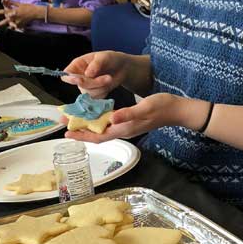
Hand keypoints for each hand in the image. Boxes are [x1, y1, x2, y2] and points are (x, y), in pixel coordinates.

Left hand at [0, 0, 41, 28]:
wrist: (36, 12)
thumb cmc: (28, 7)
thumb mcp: (20, 4)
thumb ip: (12, 3)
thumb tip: (6, 0)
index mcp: (14, 11)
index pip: (4, 12)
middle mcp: (15, 17)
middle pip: (6, 21)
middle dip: (0, 24)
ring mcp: (18, 22)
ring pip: (11, 25)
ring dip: (9, 25)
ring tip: (8, 26)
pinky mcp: (22, 25)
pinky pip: (17, 26)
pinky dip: (15, 26)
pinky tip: (14, 26)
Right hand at [61, 51, 129, 97]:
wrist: (122, 67)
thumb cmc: (111, 59)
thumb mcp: (104, 57)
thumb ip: (96, 64)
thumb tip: (88, 74)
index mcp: (78, 65)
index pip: (67, 74)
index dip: (70, 78)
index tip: (79, 80)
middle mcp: (79, 76)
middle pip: (79, 85)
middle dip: (94, 83)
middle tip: (107, 77)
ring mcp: (86, 87)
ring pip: (88, 93)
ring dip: (101, 87)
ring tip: (109, 78)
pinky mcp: (94, 94)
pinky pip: (96, 97)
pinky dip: (104, 92)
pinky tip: (108, 84)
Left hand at [64, 93, 181, 141]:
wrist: (177, 110)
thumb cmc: (163, 106)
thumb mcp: (145, 107)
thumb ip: (128, 113)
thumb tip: (112, 118)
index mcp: (125, 128)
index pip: (98, 136)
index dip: (82, 135)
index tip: (66, 132)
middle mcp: (123, 130)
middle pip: (97, 134)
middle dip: (80, 129)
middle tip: (65, 121)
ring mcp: (127, 127)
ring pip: (102, 129)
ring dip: (88, 124)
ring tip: (75, 117)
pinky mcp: (130, 122)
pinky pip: (109, 124)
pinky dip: (99, 120)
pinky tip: (94, 113)